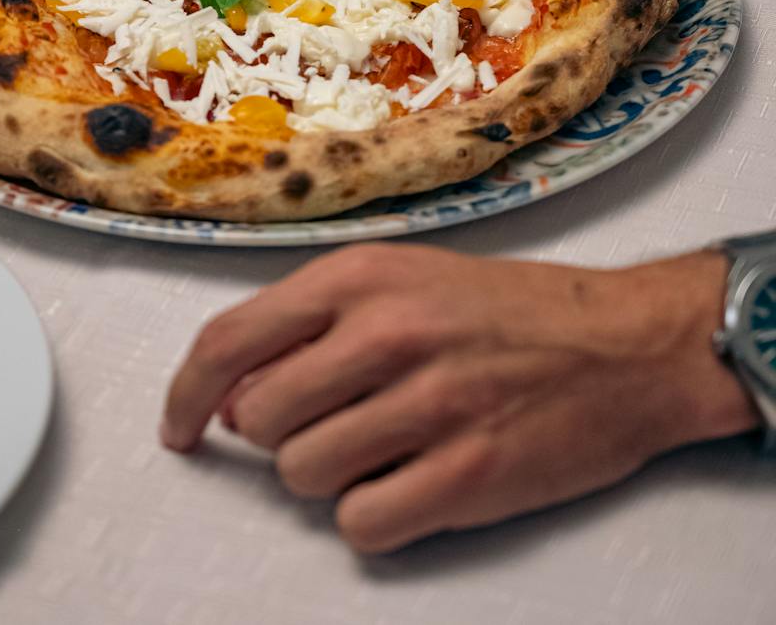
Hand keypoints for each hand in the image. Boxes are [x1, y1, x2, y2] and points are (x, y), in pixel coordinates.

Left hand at [161, 243, 757, 552]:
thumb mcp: (403, 277)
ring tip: (380, 447)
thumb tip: (235, 390)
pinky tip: (407, 484)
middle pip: (259, 420)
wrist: (622, 342)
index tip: (180, 428)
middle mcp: (386, 334)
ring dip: (327, 474)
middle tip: (326, 423)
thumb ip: (317, 320)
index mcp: (359, 277)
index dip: (186, 394)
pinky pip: (362, 525)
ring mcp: (429, 405)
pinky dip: (372, 517)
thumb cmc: (507, 307)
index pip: (229, 340)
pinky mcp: (469, 474)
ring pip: (303, 475)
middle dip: (276, 435)